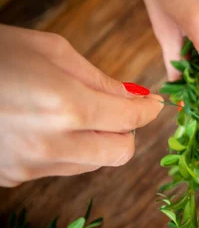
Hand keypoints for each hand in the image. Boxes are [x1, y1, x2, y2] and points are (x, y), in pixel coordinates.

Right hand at [0, 25, 163, 186]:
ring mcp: (30, 166)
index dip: (149, 110)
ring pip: (92, 163)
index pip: (130, 120)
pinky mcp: (13, 176)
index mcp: (65, 106)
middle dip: (127, 130)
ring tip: (77, 112)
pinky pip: (61, 167)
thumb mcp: (51, 50)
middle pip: (120, 153)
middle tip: (119, 109)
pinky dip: (69, 150)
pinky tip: (48, 126)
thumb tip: (133, 97)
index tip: (155, 103)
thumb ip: (98, 78)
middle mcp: (51, 144)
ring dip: (98, 141)